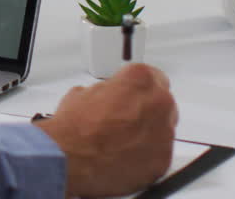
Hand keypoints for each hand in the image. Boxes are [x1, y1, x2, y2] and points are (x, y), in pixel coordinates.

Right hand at [36, 63, 177, 197]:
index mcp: (140, 80)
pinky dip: (147, 153)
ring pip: (163, 127)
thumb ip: (106, 91)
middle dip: (146, 106)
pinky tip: (126, 153)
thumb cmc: (74, 129)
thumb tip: (107, 98)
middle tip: (124, 115)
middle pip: (162, 100)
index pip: (151, 74)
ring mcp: (164, 133)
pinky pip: (160, 152)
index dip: (136, 84)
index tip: (130, 91)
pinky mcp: (163, 160)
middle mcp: (158, 104)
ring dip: (148, 129)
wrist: (70, 160)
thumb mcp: (82, 93)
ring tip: (122, 138)